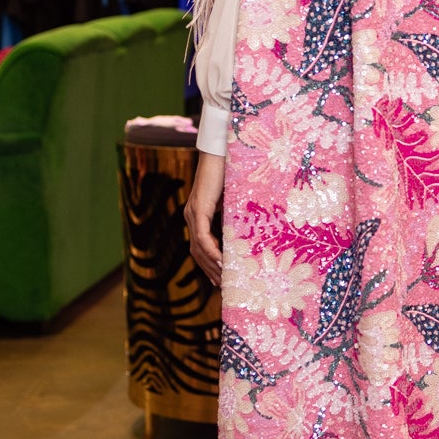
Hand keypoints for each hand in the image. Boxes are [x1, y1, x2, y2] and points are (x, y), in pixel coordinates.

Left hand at [185, 151, 225, 286]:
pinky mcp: (198, 209)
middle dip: (209, 270)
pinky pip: (203, 237)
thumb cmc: (230, 173)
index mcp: (197, 215)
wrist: (221, 153)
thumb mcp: (233, 201)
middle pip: (196, 252)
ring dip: (210, 265)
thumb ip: (233, 216)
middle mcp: (191, 216)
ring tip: (224, 278)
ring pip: (198, 248)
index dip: (208, 264)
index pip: (200, 246)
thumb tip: (247, 233)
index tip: (220, 278)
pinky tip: (221, 262)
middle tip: (222, 285)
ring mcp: (192, 214)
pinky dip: (211, 251)